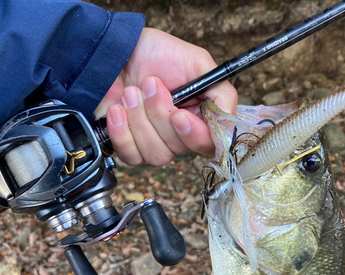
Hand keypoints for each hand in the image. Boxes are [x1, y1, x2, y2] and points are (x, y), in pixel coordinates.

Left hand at [94, 28, 237, 166]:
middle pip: (179, 148)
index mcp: (200, 117)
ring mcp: (154, 142)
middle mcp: (179, 134)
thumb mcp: (198, 62)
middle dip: (159, 114)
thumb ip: (221, 91)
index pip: (210, 144)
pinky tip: (117, 109)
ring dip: (140, 120)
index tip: (178, 116)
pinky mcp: (129, 146)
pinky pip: (131, 155)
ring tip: (131, 92)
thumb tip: (228, 120)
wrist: (116, 50)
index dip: (195, 136)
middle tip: (150, 84)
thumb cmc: (156, 53)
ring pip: (156, 154)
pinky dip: (122, 132)